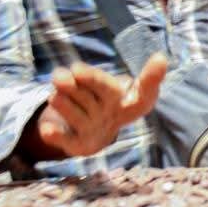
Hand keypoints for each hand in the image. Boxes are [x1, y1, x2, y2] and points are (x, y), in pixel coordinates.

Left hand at [35, 54, 167, 157]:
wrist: (94, 133)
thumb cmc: (102, 98)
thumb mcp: (101, 82)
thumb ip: (84, 74)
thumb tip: (68, 72)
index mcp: (133, 101)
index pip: (146, 90)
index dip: (152, 76)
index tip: (160, 59)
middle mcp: (117, 117)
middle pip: (101, 89)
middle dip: (81, 79)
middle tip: (60, 75)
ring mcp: (99, 133)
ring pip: (71, 106)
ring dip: (58, 97)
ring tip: (57, 94)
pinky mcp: (81, 147)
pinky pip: (64, 139)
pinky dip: (55, 134)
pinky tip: (47, 128)